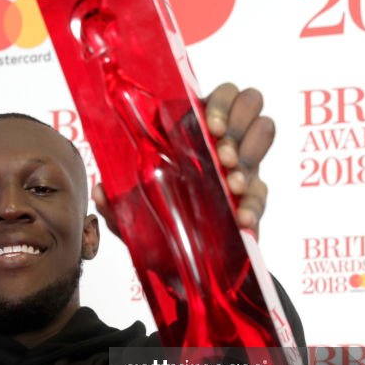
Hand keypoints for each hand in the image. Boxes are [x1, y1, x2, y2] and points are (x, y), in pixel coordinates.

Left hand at [92, 83, 273, 238]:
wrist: (179, 269)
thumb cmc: (154, 229)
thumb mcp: (131, 216)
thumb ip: (116, 205)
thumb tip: (100, 190)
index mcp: (188, 133)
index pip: (215, 95)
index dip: (219, 103)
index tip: (210, 127)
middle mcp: (218, 142)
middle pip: (248, 101)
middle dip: (239, 123)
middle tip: (222, 155)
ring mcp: (241, 167)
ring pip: (264, 131)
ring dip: (251, 153)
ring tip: (230, 183)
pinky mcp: (253, 199)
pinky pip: (263, 191)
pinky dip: (254, 204)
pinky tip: (240, 219)